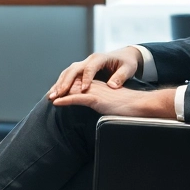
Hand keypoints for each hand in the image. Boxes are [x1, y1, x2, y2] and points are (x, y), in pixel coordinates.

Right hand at [47, 47, 140, 100]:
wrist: (124, 56)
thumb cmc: (127, 63)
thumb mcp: (128, 69)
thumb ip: (120, 77)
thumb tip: (112, 85)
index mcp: (99, 58)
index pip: (90, 68)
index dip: (86, 79)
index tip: (84, 90)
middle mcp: (89, 60)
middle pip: (73, 69)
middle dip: (65, 82)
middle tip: (58, 94)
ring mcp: (83, 64)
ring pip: (68, 72)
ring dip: (59, 84)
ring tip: (51, 96)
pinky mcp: (81, 70)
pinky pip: (68, 76)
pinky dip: (60, 85)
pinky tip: (54, 93)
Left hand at [52, 83, 176, 118]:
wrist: (140, 104)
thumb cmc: (129, 105)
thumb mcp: (113, 101)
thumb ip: (105, 101)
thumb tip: (101, 106)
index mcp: (98, 84)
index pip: (78, 83)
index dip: (67, 86)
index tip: (57, 91)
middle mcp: (95, 85)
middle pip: (73, 84)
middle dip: (60, 88)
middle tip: (48, 94)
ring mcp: (95, 91)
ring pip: (72, 90)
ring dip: (59, 93)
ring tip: (48, 97)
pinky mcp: (96, 99)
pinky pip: (77, 98)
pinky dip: (65, 100)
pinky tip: (56, 103)